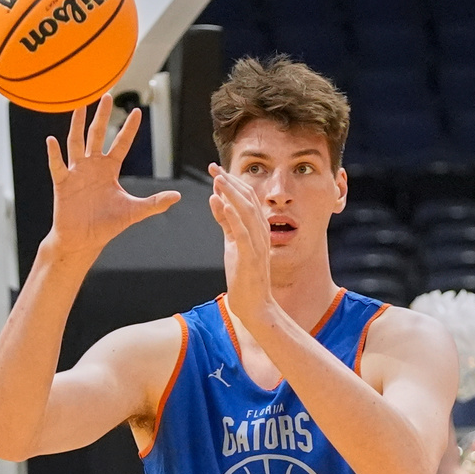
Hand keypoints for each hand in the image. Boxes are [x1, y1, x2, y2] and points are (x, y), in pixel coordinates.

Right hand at [45, 95, 179, 258]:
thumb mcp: (134, 212)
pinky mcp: (63, 183)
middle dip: (101, 116)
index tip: (138, 111)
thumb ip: (155, 203)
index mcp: (109, 169)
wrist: (84, 240)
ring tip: (79, 106)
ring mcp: (76, 172)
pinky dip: (54, 153)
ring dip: (77, 125)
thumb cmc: (107, 225)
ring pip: (76, 142)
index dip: (129, 128)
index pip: (121, 144)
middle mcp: (93, 166)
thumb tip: (178, 196)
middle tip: (106, 95)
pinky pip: (57, 165)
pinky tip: (52, 140)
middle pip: (96, 135)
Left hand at [207, 163, 272, 323]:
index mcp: (258, 229)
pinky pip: (241, 232)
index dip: (232, 182)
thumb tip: (216, 200)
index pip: (247, 199)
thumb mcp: (233, 245)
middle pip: (248, 200)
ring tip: (217, 179)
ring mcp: (257, 245)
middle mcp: (261, 233)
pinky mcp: (250, 257)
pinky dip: (231, 215)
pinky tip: (221, 202)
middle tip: (214, 167)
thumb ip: (226, 223)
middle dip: (230, 182)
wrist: (256, 306)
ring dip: (231, 193)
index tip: (217, 170)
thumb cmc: (245, 277)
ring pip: (246, 212)